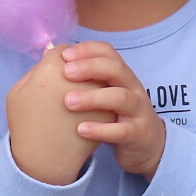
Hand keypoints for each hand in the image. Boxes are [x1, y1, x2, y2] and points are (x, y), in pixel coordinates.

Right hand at [6, 46, 111, 185]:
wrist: (45, 161)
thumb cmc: (26, 126)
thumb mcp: (16, 94)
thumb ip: (35, 69)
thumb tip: (52, 52)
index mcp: (52, 69)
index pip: (63, 51)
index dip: (59, 59)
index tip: (56, 71)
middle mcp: (78, 78)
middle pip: (85, 60)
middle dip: (79, 67)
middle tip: (69, 82)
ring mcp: (97, 95)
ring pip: (99, 76)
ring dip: (92, 81)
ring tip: (79, 98)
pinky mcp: (109, 112)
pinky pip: (106, 96)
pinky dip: (99, 100)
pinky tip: (88, 112)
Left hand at [59, 41, 167, 178]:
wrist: (146, 146)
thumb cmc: (115, 116)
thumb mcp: (103, 93)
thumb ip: (83, 78)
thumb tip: (49, 56)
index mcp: (121, 75)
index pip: (108, 52)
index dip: (87, 50)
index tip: (63, 56)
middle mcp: (132, 88)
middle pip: (116, 69)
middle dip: (90, 67)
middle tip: (65, 73)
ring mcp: (137, 111)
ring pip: (121, 97)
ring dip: (93, 98)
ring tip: (68, 102)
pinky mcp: (138, 134)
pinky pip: (122, 130)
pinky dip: (101, 129)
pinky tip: (80, 129)